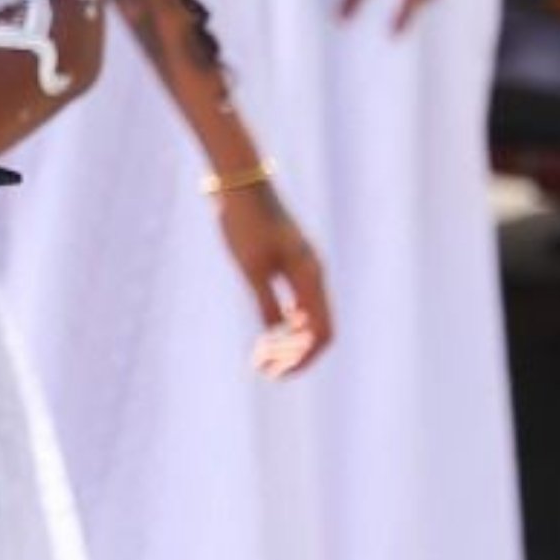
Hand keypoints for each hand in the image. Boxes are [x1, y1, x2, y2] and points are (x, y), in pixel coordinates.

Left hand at [218, 178, 335, 376]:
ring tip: (260, 356)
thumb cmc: (244, 224)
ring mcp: (303, 267)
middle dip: (292, 354)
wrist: (240, 185)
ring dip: (287, 340)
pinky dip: (285, 322)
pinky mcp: (290, 259)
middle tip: (261, 369)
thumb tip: (275, 334)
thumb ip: (267, 302)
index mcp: (310, 278)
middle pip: (315, 329)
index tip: (276, 374)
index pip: (320, 333)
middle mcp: (313, 274)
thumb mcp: (252, 268)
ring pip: (307, 316)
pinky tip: (267, 332)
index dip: (302, 359)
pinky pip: (298, 301)